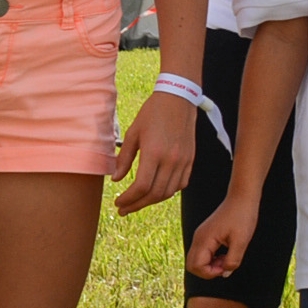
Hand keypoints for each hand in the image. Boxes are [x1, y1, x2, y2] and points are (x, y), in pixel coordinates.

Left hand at [113, 87, 195, 213]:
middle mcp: (171, 159)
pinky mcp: (191, 159)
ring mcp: (184, 160)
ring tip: (138, 202)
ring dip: (152, 201)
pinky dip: (168, 192)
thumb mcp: (133, 133)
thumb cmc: (152, 112)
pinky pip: (181, 183)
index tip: (118, 202)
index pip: (141, 187)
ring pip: (169, 192)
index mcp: (154, 153)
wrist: (178, 98)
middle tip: (124, 209)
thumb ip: (124, 158)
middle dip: (137, 205)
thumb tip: (116, 179)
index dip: (128, 199)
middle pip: (155, 194)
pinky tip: (157, 191)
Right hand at [187, 196, 258, 279]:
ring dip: (211, 264)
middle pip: (192, 265)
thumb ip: (233, 260)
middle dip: (208, 270)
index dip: (210, 272)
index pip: (196, 266)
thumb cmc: (242, 216)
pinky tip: (225, 252)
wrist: (242, 197)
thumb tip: (225, 274)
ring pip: (197, 259)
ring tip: (227, 258)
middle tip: (225, 264)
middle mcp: (198, 238)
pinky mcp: (205, 234)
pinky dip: (212, 257)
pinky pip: (203, 252)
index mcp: (204, 239)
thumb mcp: (241, 241)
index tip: (226, 266)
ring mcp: (201, 235)